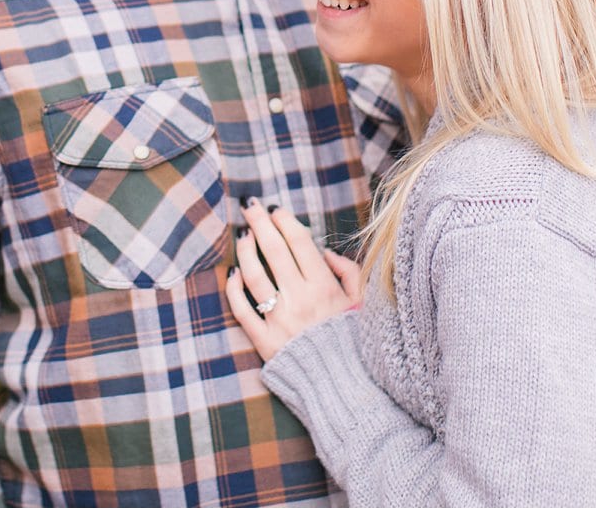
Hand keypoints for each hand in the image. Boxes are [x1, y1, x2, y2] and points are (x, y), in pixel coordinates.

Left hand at [223, 199, 361, 361]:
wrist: (343, 389)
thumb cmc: (354, 344)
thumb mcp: (363, 305)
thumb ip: (350, 274)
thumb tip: (326, 252)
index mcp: (325, 288)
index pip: (300, 243)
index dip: (285, 222)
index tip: (276, 209)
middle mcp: (301, 300)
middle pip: (274, 251)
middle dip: (260, 223)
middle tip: (250, 206)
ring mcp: (280, 320)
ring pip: (254, 276)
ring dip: (245, 251)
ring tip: (242, 234)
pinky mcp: (265, 341)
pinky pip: (243, 311)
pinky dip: (234, 290)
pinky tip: (232, 274)